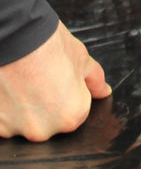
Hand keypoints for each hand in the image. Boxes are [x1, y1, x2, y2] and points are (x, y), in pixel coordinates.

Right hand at [0, 21, 110, 140]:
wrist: (14, 37)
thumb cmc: (47, 46)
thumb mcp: (81, 58)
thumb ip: (95, 80)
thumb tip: (104, 91)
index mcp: (72, 115)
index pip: (76, 111)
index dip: (70, 92)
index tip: (61, 78)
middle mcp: (46, 131)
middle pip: (50, 121)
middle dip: (47, 103)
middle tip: (42, 78)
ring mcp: (18, 130)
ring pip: (26, 122)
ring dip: (25, 107)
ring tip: (24, 81)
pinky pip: (6, 120)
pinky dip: (8, 108)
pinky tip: (11, 87)